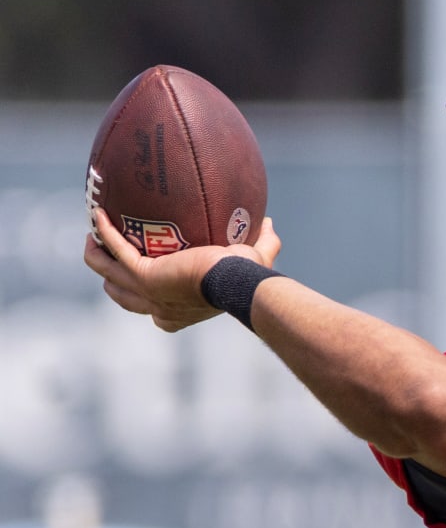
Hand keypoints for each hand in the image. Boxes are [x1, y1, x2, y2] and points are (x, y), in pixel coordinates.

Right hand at [84, 208, 281, 332]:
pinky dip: (106, 232)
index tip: (145, 274)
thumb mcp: (255, 260)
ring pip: (109, 275)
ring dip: (98, 256)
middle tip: (107, 253)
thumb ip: (265, 244)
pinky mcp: (144, 275)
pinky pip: (116, 250)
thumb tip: (269, 222)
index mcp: (178, 312)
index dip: (144, 296)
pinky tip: (99, 214)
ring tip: (94, 235)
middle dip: (112, 277)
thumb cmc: (247, 277)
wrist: (237, 282)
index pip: (154, 312)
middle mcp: (158, 307)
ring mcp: (147, 293)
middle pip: (123, 296)